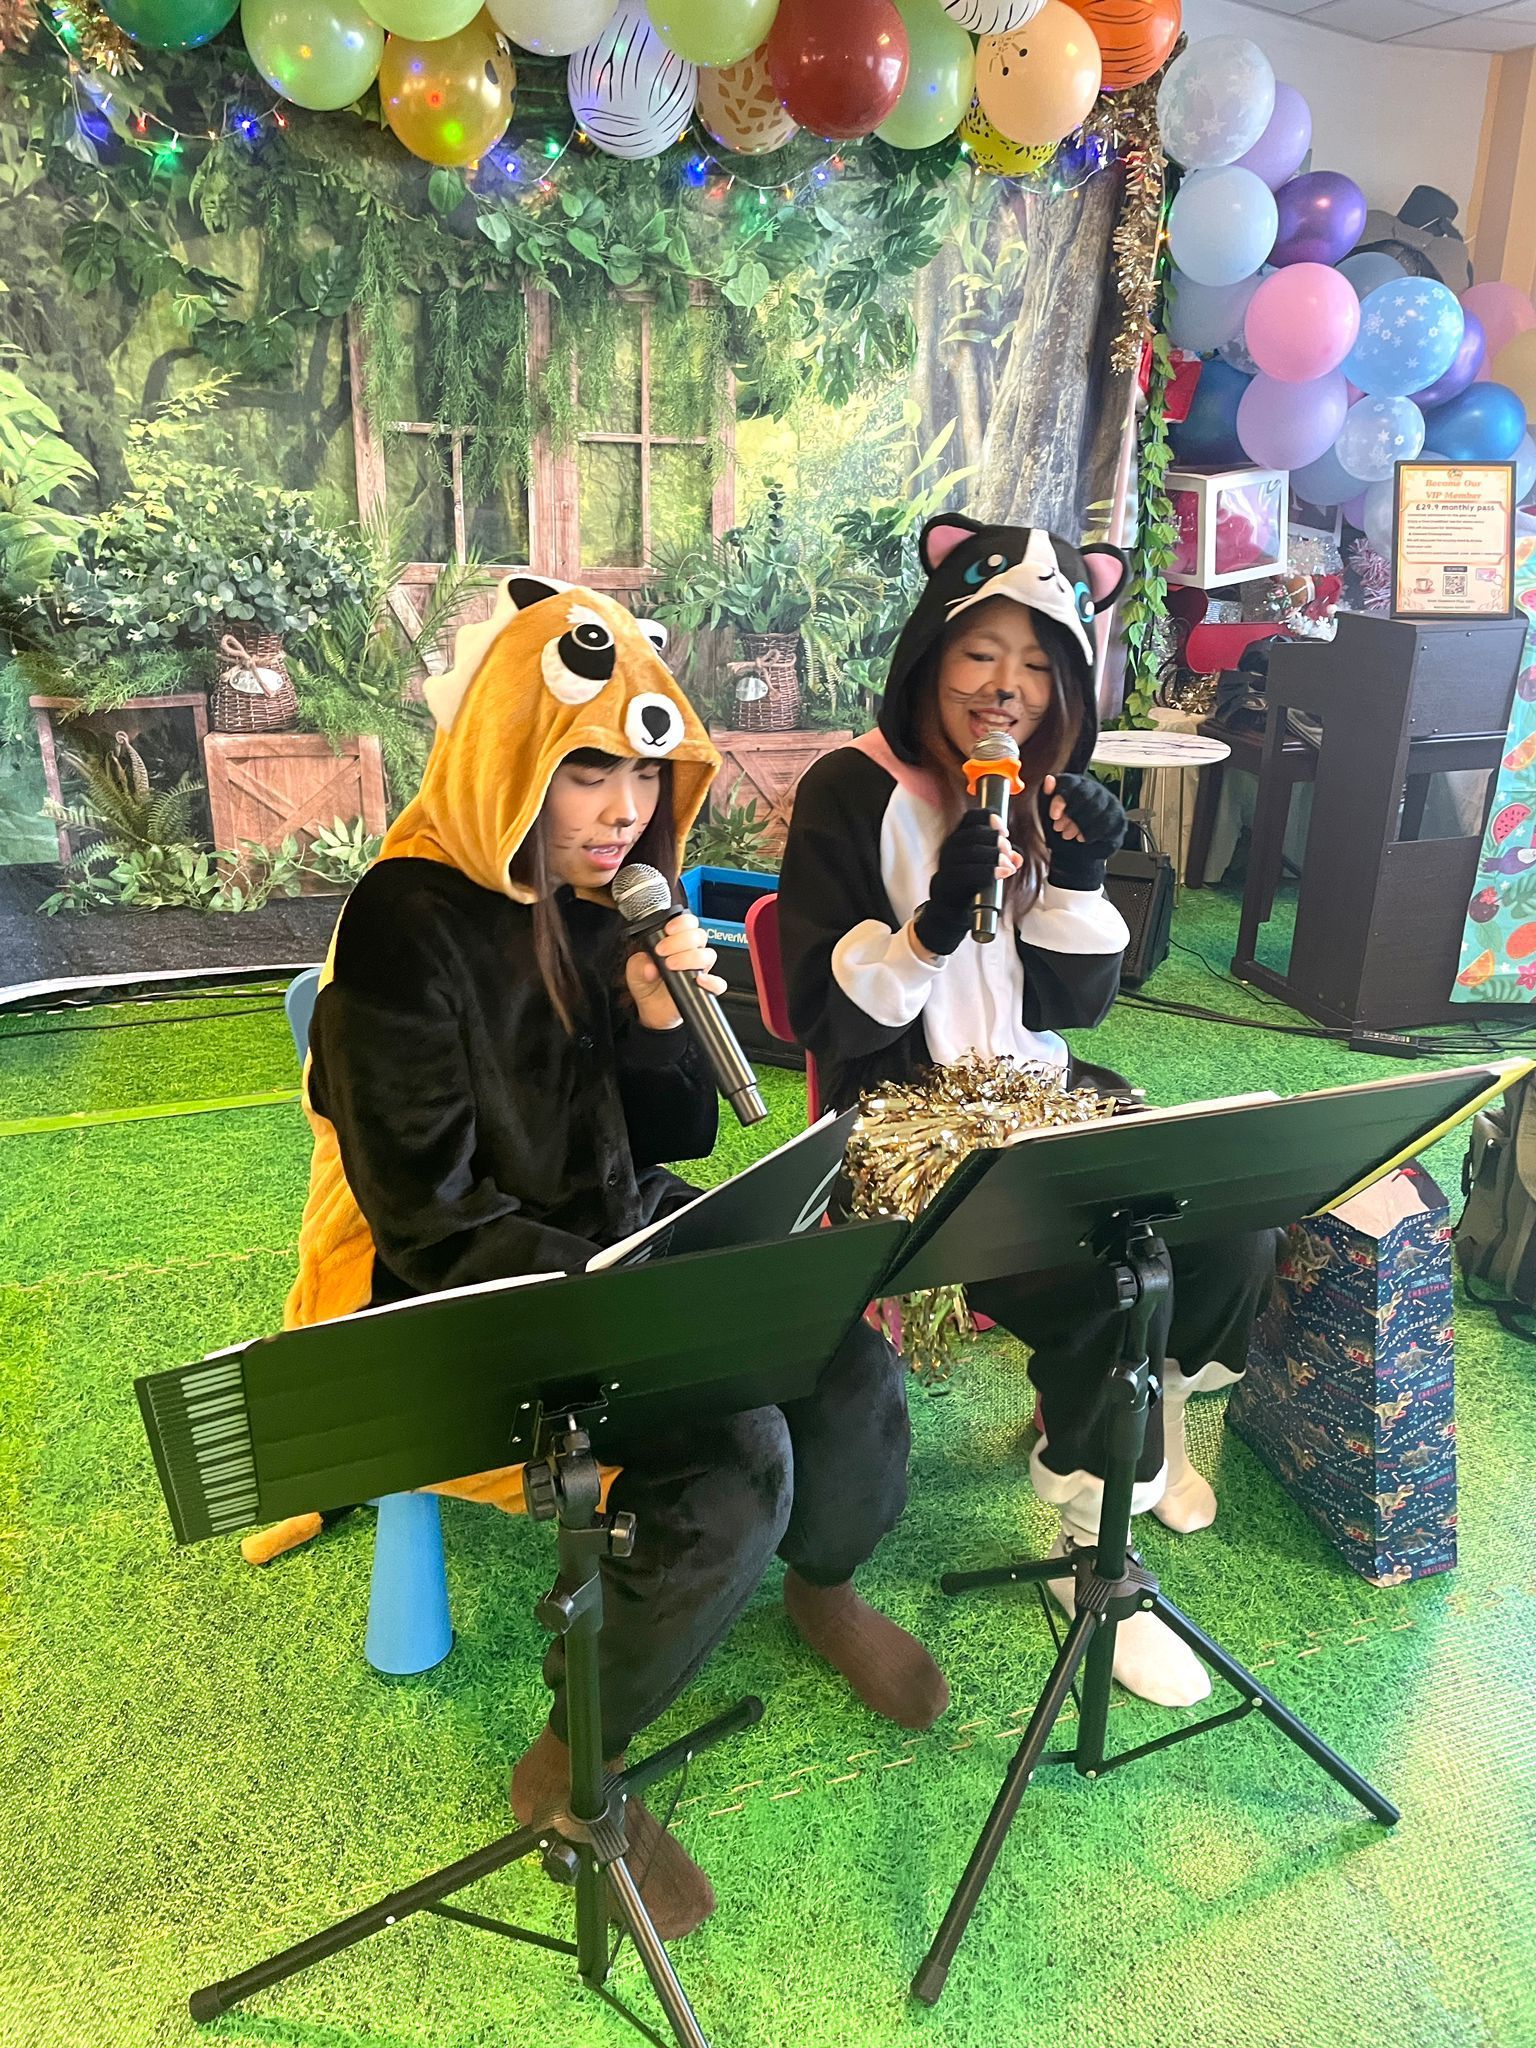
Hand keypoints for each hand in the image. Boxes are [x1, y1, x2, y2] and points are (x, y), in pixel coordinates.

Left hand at [625, 911, 725, 1030]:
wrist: (651, 1010)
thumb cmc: (647, 985)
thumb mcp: (635, 970)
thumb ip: (639, 964)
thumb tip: (649, 966)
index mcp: (677, 942)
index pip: (688, 923)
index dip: (681, 923)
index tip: (667, 931)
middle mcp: (691, 953)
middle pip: (699, 935)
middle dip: (680, 941)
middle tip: (663, 952)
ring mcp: (699, 970)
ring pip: (708, 955)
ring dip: (690, 957)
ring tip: (671, 965)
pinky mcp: (705, 989)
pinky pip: (718, 983)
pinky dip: (711, 981)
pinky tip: (697, 980)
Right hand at [913, 807, 1021, 957]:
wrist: (949, 914)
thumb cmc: (969, 887)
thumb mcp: (989, 868)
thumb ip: (1004, 860)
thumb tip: (1017, 858)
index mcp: (959, 839)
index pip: (971, 818)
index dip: (989, 818)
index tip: (1005, 830)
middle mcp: (949, 848)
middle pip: (972, 833)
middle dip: (996, 840)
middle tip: (1009, 852)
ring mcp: (945, 865)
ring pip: (970, 851)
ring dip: (994, 856)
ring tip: (1009, 867)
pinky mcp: (945, 883)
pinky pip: (966, 873)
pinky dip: (987, 871)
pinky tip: (1002, 874)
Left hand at [1039, 773, 1125, 891]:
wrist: (1082, 843)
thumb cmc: (1066, 822)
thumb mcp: (1052, 808)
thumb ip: (1049, 794)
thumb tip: (1049, 779)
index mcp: (1079, 783)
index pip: (1071, 783)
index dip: (1061, 799)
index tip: (1053, 816)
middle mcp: (1097, 790)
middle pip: (1085, 796)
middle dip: (1069, 815)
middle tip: (1059, 828)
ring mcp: (1111, 803)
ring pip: (1097, 810)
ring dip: (1079, 826)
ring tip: (1068, 835)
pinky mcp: (1119, 817)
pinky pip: (1107, 824)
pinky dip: (1091, 834)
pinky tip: (1082, 838)